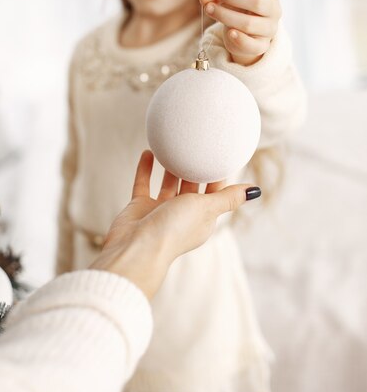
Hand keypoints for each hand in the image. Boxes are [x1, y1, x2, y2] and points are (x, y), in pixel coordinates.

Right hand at [90, 150, 259, 298]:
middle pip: (191, 187)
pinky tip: (149, 151)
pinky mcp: (140, 208)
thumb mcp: (207, 208)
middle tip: (195, 143)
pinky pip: (144, 183)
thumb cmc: (175, 230)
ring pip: (168, 184)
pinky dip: (146, 169)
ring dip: (170, 167)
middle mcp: (183, 215)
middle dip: (194, 168)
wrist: (137, 247)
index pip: (215, 193)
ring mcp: (160, 211)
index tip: (218, 153)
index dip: (217, 176)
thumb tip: (256, 191)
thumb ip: (229, 198)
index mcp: (203, 219)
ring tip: (173, 145)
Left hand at [200, 0, 280, 65]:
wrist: (245, 34)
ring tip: (209, 9)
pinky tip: (229, 32)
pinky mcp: (261, 46)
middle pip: (257, 1)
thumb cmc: (238, 9)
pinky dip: (240, 39)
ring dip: (226, 15)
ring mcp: (269, 29)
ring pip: (250, 23)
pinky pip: (252, 45)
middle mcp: (274, 10)